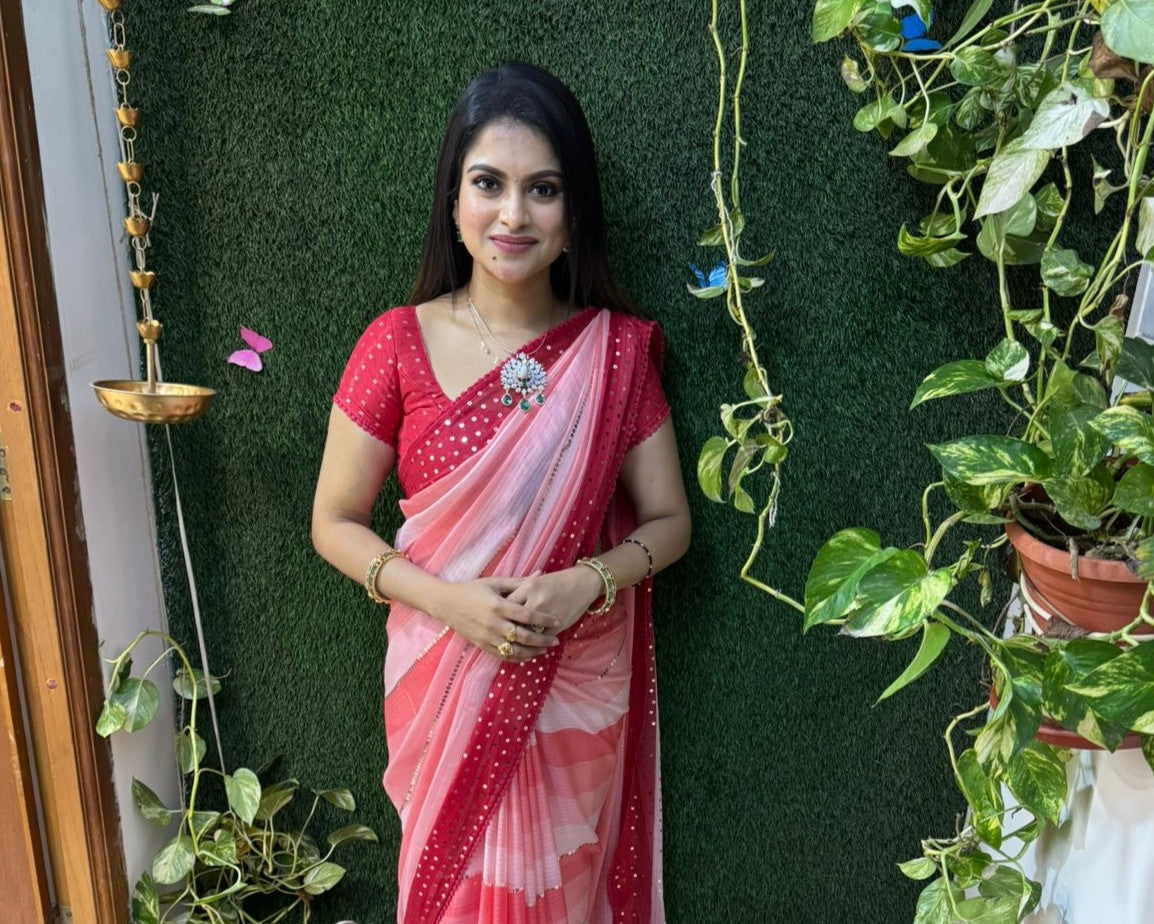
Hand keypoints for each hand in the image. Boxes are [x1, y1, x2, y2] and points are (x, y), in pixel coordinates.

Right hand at [430, 576, 560, 662]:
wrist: (446, 604)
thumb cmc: (472, 589)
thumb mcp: (495, 582)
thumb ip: (519, 581)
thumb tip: (540, 573)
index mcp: (499, 605)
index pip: (528, 615)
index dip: (545, 619)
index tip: (558, 621)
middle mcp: (494, 623)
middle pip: (524, 636)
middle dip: (543, 640)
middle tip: (556, 640)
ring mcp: (487, 637)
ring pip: (515, 650)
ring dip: (533, 651)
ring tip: (545, 649)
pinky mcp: (482, 645)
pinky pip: (503, 656)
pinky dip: (518, 658)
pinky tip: (528, 655)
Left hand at [504, 567, 605, 635]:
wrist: (583, 583)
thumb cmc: (557, 582)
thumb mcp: (536, 582)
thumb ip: (518, 591)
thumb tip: (502, 605)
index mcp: (528, 587)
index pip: (507, 604)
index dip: (500, 614)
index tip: (497, 619)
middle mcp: (536, 601)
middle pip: (514, 620)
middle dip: (507, 630)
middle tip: (502, 634)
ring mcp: (546, 615)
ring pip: (526, 633)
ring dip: (520, 641)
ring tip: (515, 643)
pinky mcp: (556, 626)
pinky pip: (540, 639)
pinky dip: (535, 644)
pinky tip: (530, 646)